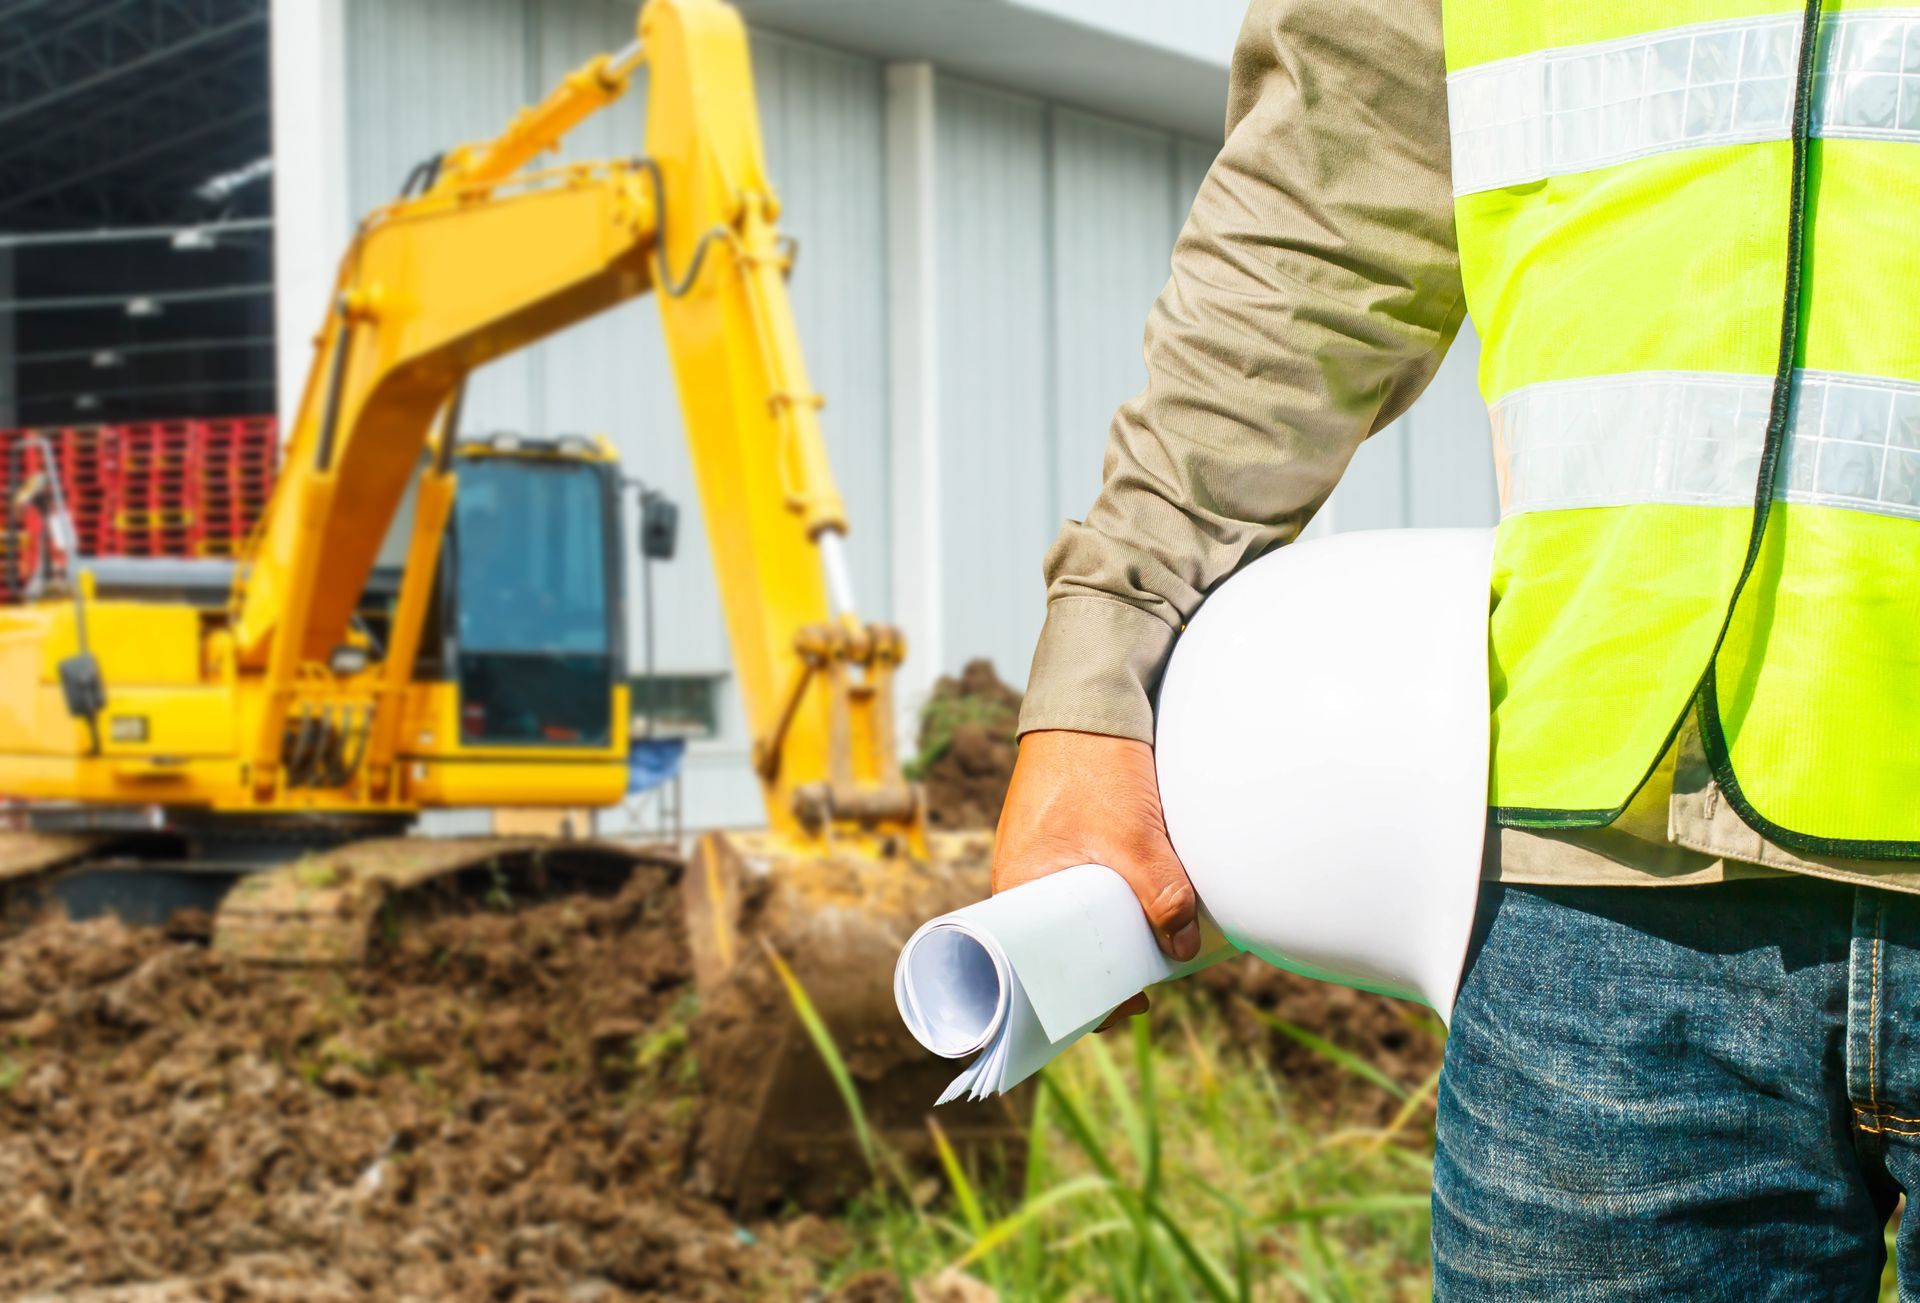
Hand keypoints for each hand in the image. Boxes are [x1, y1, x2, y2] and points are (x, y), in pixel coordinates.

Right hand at [992, 729, 1198, 1030]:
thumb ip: (1162, 897)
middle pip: (1058, 943)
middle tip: (1141, 986)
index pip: (1035, 968)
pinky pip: (1082, 881)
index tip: (1115, 1009)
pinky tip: (1141, 900)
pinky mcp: (1062, 833)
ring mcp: (1040, 854)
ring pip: (1075, 910)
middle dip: (1098, 965)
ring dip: (1108, 927)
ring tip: (1149, 945)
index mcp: (1017, 889)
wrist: (1089, 700)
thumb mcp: (1135, 840)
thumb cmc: (1093, 768)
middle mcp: (1020, 877)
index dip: (1075, 993)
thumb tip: (1181, 950)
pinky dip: (1109, 894)